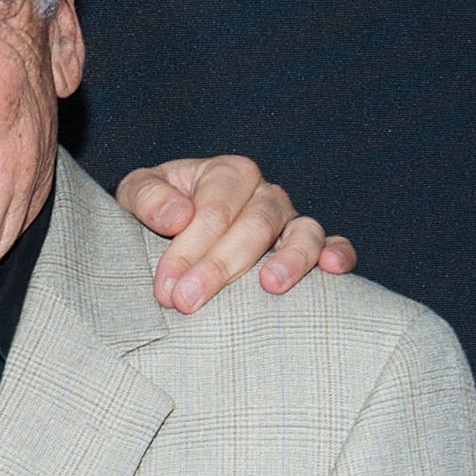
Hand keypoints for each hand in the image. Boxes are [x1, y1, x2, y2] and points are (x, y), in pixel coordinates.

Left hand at [116, 156, 356, 313]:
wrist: (171, 226)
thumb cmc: (157, 210)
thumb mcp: (137, 193)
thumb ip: (148, 197)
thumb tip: (177, 216)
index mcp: (227, 173)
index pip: (213, 211)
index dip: (188, 250)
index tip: (166, 289)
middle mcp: (265, 193)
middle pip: (254, 225)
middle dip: (220, 266)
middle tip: (187, 302)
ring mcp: (291, 219)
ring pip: (302, 232)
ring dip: (290, 259)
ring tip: (270, 286)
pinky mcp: (310, 246)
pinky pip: (334, 244)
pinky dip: (339, 254)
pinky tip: (332, 270)